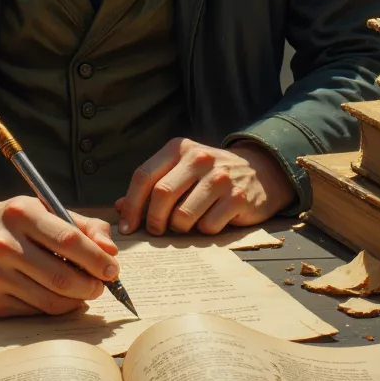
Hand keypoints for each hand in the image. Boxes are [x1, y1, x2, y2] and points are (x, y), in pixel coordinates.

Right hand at [0, 192, 119, 317]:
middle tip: (100, 285)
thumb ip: (83, 226)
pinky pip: (35, 312)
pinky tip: (59, 298)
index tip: (112, 269)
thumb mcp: (43, 210)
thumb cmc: (11, 223)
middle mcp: (3, 244)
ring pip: (51, 300)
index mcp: (21, 213)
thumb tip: (111, 251)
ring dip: (77, 301)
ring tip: (83, 292)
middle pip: (61, 277)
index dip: (97, 258)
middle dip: (91, 286)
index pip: (69, 240)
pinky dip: (55, 308)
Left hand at [114, 138, 296, 235]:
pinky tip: (210, 221)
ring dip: (179, 228)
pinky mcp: (239, 197)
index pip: (143, 176)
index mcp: (179, 149)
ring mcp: (221, 177)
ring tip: (186, 224)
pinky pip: (208, 226)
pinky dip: (204, 231)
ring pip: (183, 215)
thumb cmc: (210, 175)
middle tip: (156, 232)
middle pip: (161, 195)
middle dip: (153, 220)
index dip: (131, 205)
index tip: (127, 227)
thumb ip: (151, 186)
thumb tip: (119, 208)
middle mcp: (199, 158)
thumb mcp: (180, 171)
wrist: (260, 171)